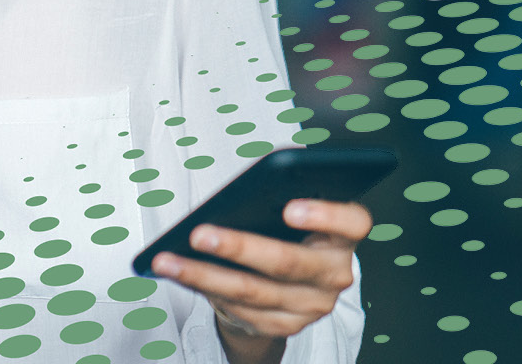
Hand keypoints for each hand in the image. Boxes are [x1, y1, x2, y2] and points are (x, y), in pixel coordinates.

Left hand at [149, 199, 368, 358]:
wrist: (285, 280)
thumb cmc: (282, 227)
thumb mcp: (286, 205)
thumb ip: (274, 196)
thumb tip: (234, 198)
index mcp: (343, 233)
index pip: (354, 222)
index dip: (326, 215)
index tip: (288, 206)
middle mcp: (335, 272)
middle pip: (288, 262)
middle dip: (239, 247)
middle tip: (199, 234)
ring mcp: (314, 304)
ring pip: (254, 291)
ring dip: (203, 275)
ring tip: (168, 260)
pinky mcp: (288, 325)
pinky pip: (243, 312)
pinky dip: (208, 293)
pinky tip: (182, 277)